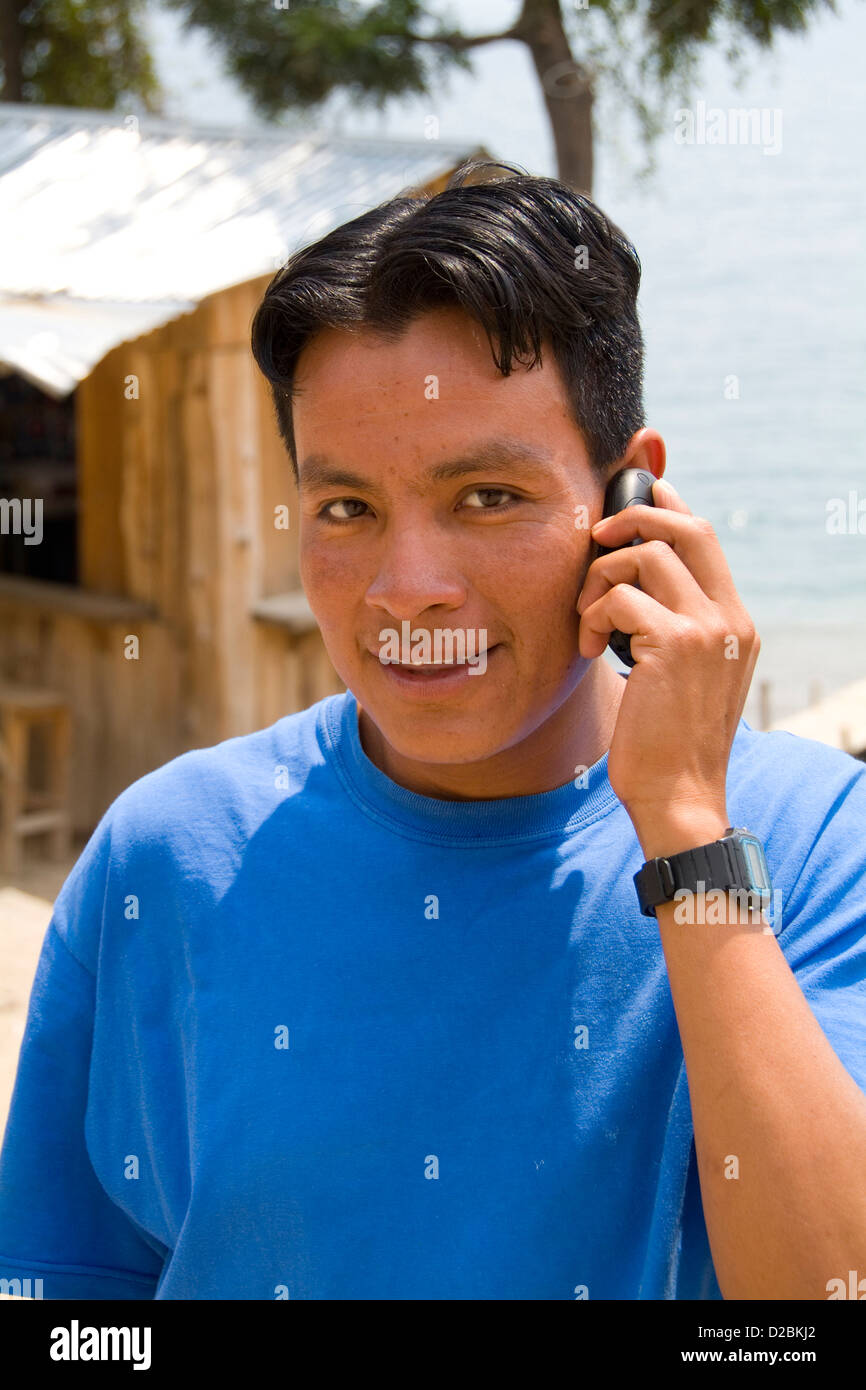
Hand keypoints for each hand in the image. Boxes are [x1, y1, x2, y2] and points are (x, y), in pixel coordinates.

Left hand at [576, 479, 760, 851]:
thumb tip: (635, 584)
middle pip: (686, 528)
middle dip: (635, 517)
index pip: (706, 540)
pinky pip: (620, 598)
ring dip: (600, 580)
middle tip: (598, 536)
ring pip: (645, 557)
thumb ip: (673, 629)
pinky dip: (592, 616)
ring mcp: (707, 630)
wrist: (679, 795)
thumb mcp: (682, 678)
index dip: (669, 507)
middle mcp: (730, 620)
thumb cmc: (667, 743)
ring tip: (589, 621)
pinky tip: (589, 648)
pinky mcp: (673, 646)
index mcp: (735, 625)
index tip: (638, 494)